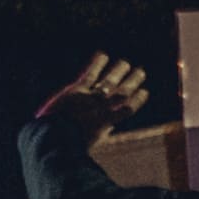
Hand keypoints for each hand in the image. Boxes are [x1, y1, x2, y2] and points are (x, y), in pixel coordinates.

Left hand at [33, 54, 153, 135]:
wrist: (54, 137)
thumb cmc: (71, 144)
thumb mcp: (91, 142)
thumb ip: (102, 133)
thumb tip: (110, 128)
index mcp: (107, 123)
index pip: (128, 109)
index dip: (138, 100)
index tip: (144, 92)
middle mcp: (102, 108)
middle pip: (122, 93)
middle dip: (132, 82)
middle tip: (140, 72)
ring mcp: (90, 98)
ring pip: (109, 82)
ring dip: (118, 71)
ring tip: (125, 63)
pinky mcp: (76, 91)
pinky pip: (90, 75)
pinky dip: (97, 64)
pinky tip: (103, 55)